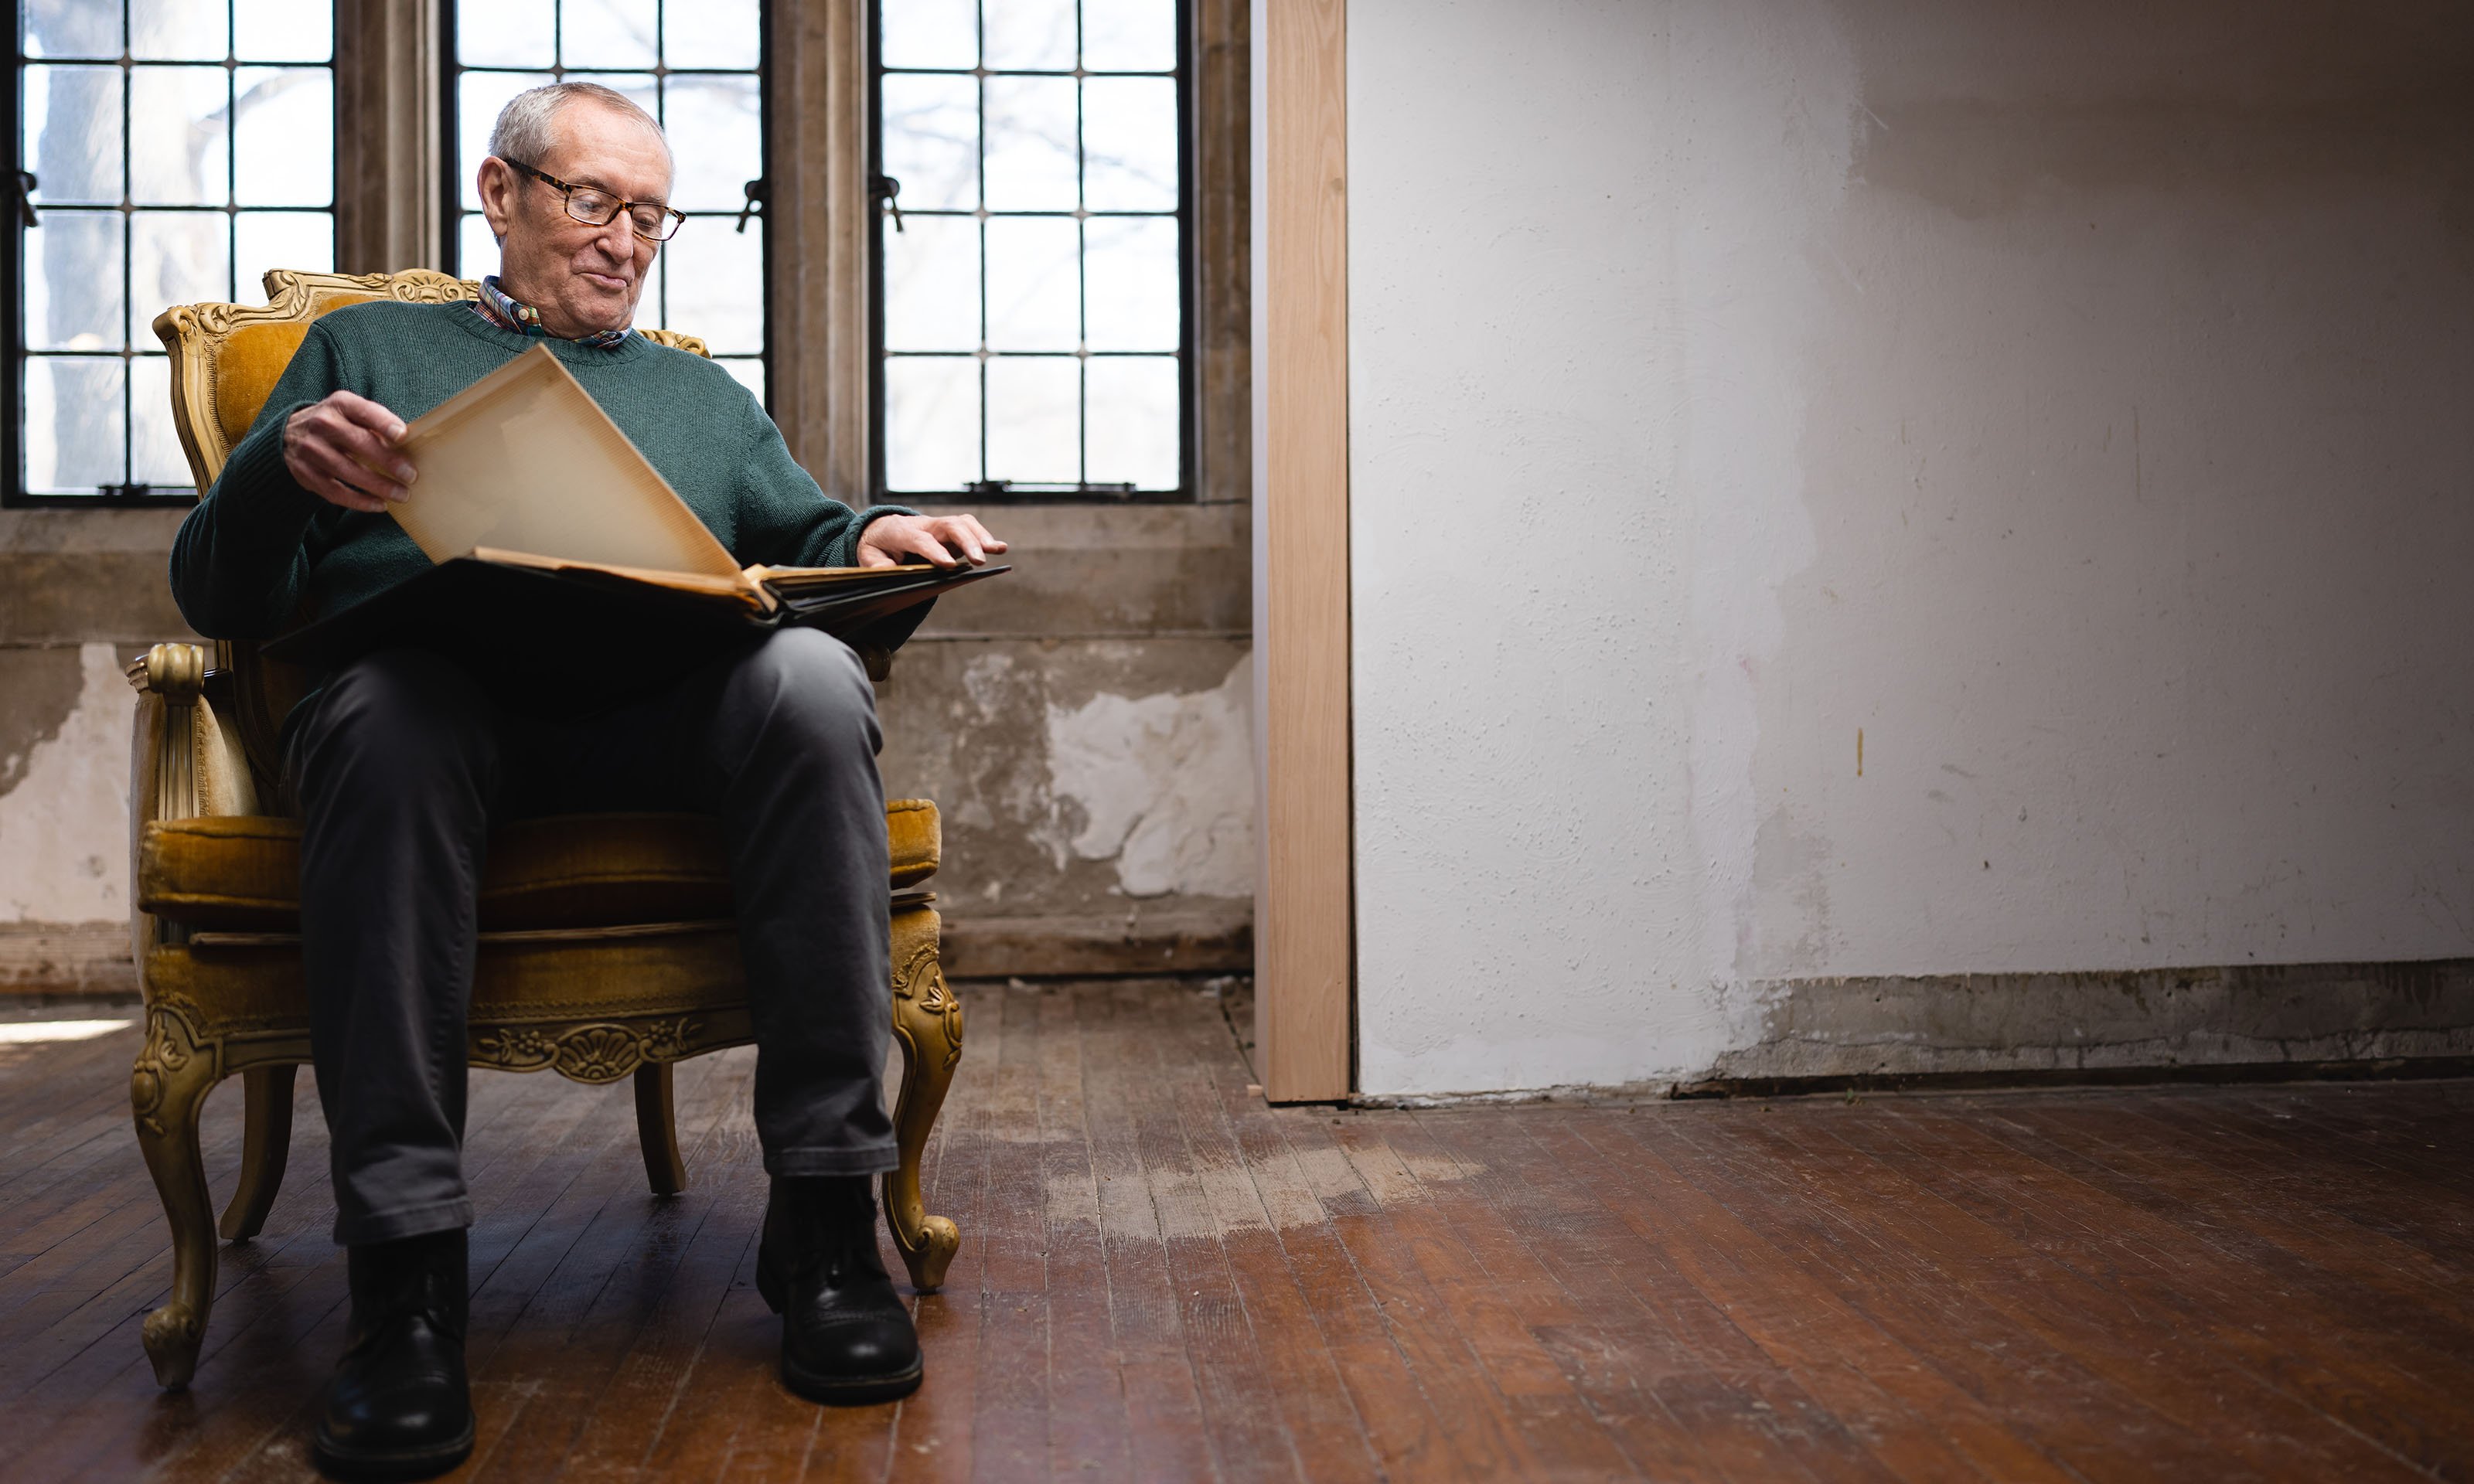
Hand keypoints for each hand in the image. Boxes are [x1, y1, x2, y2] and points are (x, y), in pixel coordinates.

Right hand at [284, 390, 415, 511]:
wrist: (289, 434)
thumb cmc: (335, 423)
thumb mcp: (350, 410)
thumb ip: (374, 420)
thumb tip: (406, 440)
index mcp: (339, 404)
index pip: (363, 411)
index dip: (383, 423)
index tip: (402, 436)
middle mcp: (322, 424)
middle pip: (358, 443)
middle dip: (387, 461)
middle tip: (411, 475)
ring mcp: (311, 450)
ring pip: (347, 471)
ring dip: (378, 486)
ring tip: (402, 495)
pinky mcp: (306, 473)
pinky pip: (335, 492)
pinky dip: (360, 501)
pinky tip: (380, 504)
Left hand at [856, 512, 1008, 568]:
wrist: (882, 528)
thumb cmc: (877, 545)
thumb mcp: (867, 555)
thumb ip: (877, 564)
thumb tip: (888, 572)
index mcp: (901, 531)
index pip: (921, 540)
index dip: (935, 552)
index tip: (949, 566)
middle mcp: (924, 525)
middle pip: (949, 526)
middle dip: (966, 541)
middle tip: (979, 560)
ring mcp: (939, 526)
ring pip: (963, 523)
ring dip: (981, 536)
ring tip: (998, 550)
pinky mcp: (950, 530)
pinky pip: (969, 527)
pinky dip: (984, 536)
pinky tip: (998, 548)